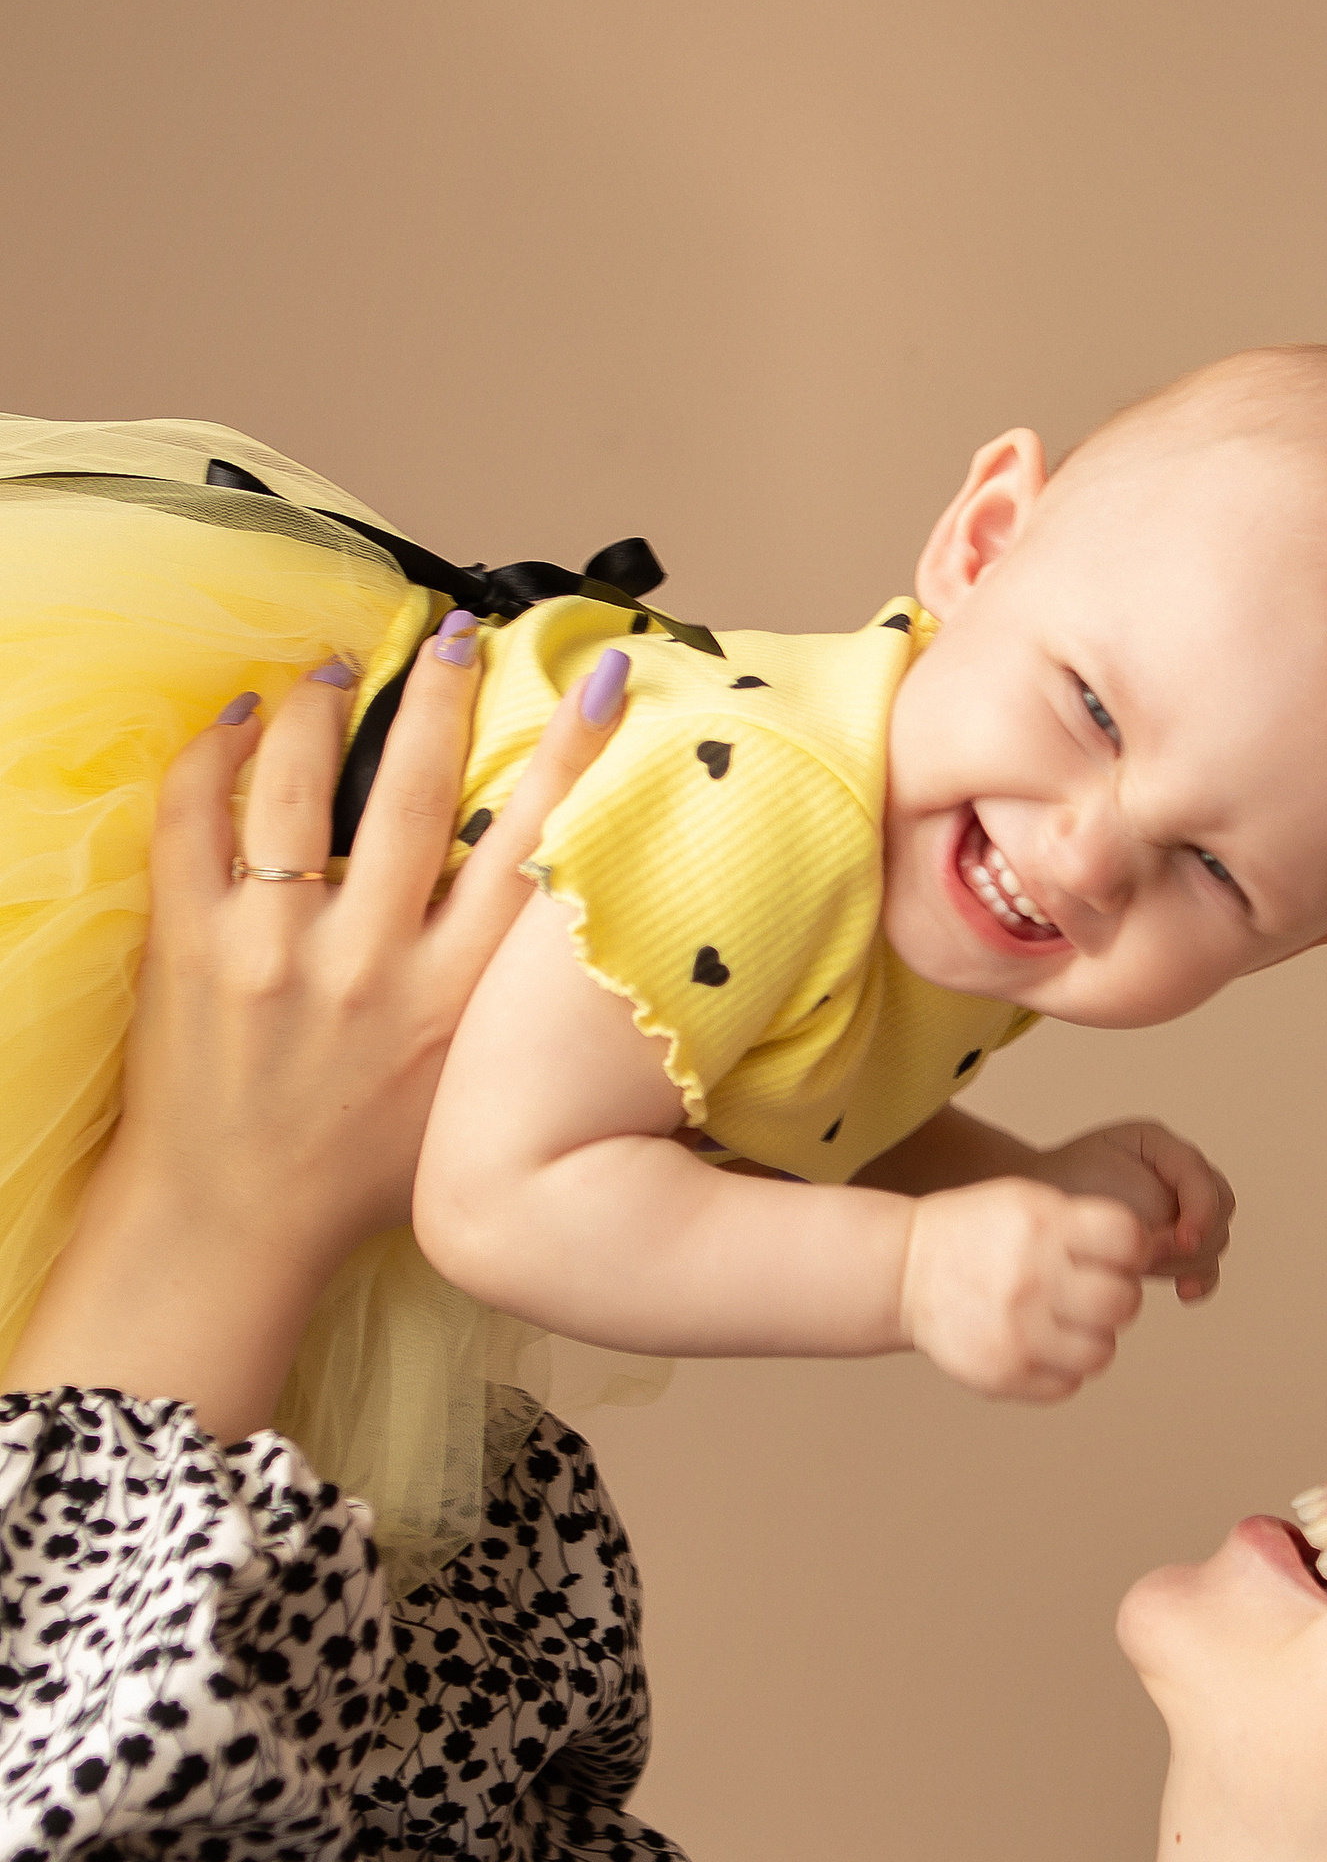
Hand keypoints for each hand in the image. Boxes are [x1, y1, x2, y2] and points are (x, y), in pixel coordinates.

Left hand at [5, 633, 623, 1434]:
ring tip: (337, 670)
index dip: (576, 753)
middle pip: (423, 790)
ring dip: (324, 705)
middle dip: (444, 694)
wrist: (237, 1224)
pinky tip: (240, 721)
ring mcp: (275, 951)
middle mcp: (374, 968)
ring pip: (302, 782)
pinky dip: (217, 751)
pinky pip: (194, 815)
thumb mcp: (470, 1087)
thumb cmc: (363, 1166)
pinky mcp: (190, 945)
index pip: (534, 847)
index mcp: (458, 1001)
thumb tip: (554, 899)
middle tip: (455, 637)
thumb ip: (501, 995)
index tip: (601, 678)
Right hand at [897, 1174, 1150, 1402]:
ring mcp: (1016, 1331)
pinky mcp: (1002, 1373)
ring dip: (1092, 1339)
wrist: (902, 1270)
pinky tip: (1037, 1345)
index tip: (1114, 1254)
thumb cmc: (979, 1232)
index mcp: (1042, 1225)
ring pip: (1102, 1352)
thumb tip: (1157, 1254)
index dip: (1132, 1249)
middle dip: (1117, 1298)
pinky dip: (1061, 1369)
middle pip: (1124, 1303)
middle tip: (1092, 1293)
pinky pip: (1068, 1385)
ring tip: (1063, 1322)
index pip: (1129, 1240)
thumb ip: (1087, 1224)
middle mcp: (1031, 1277)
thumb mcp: (1028, 1202)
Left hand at [1027, 1120, 1235, 1303]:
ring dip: (1185, 1260)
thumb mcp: (1102, 1180)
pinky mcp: (1174, 1247)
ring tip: (1140, 1267)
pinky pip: (1205, 1265)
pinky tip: (1183, 1293)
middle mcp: (1177, 1175)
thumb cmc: (1058, 1192)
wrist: (1035, 1214)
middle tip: (1147, 1257)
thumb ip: (1152, 1204)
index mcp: (1159, 1146)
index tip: (1183, 1240)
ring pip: (1214, 1240)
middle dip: (1190, 1238)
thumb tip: (1181, 1243)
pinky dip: (1199, 1280)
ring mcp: (1180, 1210)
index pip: (1201, 1175)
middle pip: (1219, 1209)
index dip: (1200, 1209)